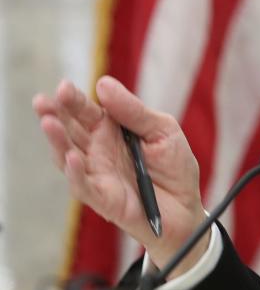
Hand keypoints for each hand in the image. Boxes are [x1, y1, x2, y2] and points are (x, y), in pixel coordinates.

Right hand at [33, 76, 207, 278]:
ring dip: (57, 141)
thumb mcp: (162, 130)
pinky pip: (83, 185)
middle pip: (70, 130)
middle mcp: (98, 150)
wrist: (187, 205)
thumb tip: (103, 84)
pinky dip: (75, 172)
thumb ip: (134, 111)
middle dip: (54, 115)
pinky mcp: (103, 198)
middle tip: (43, 102)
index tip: (63, 87)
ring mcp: (97, 174)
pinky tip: (71, 158)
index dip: (73, 100)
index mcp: (112, 129)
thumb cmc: (174, 166)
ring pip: (68, 156)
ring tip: (49, 123)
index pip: (86, 111)